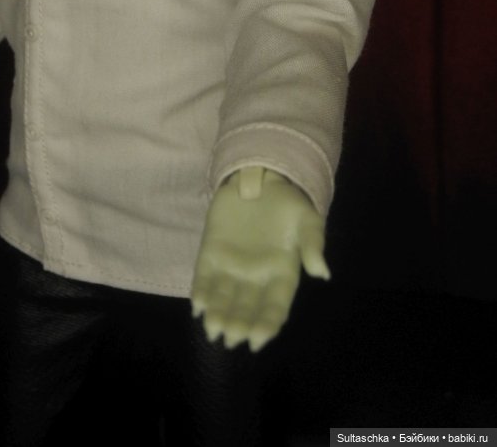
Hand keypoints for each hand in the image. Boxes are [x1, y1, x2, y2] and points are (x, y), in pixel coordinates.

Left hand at [190, 167, 328, 351]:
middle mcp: (255, 277)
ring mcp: (232, 266)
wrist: (261, 178)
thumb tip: (322, 273)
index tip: (257, 340)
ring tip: (212, 328)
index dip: (266, 325)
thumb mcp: (307, 220)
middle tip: (230, 337)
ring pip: (224, 297)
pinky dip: (201, 292)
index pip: (274, 307)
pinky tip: (197, 306)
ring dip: (217, 314)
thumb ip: (313, 244)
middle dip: (238, 324)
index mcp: (281, 275)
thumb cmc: (288, 204)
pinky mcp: (212, 252)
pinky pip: (205, 277)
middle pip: (246, 308)